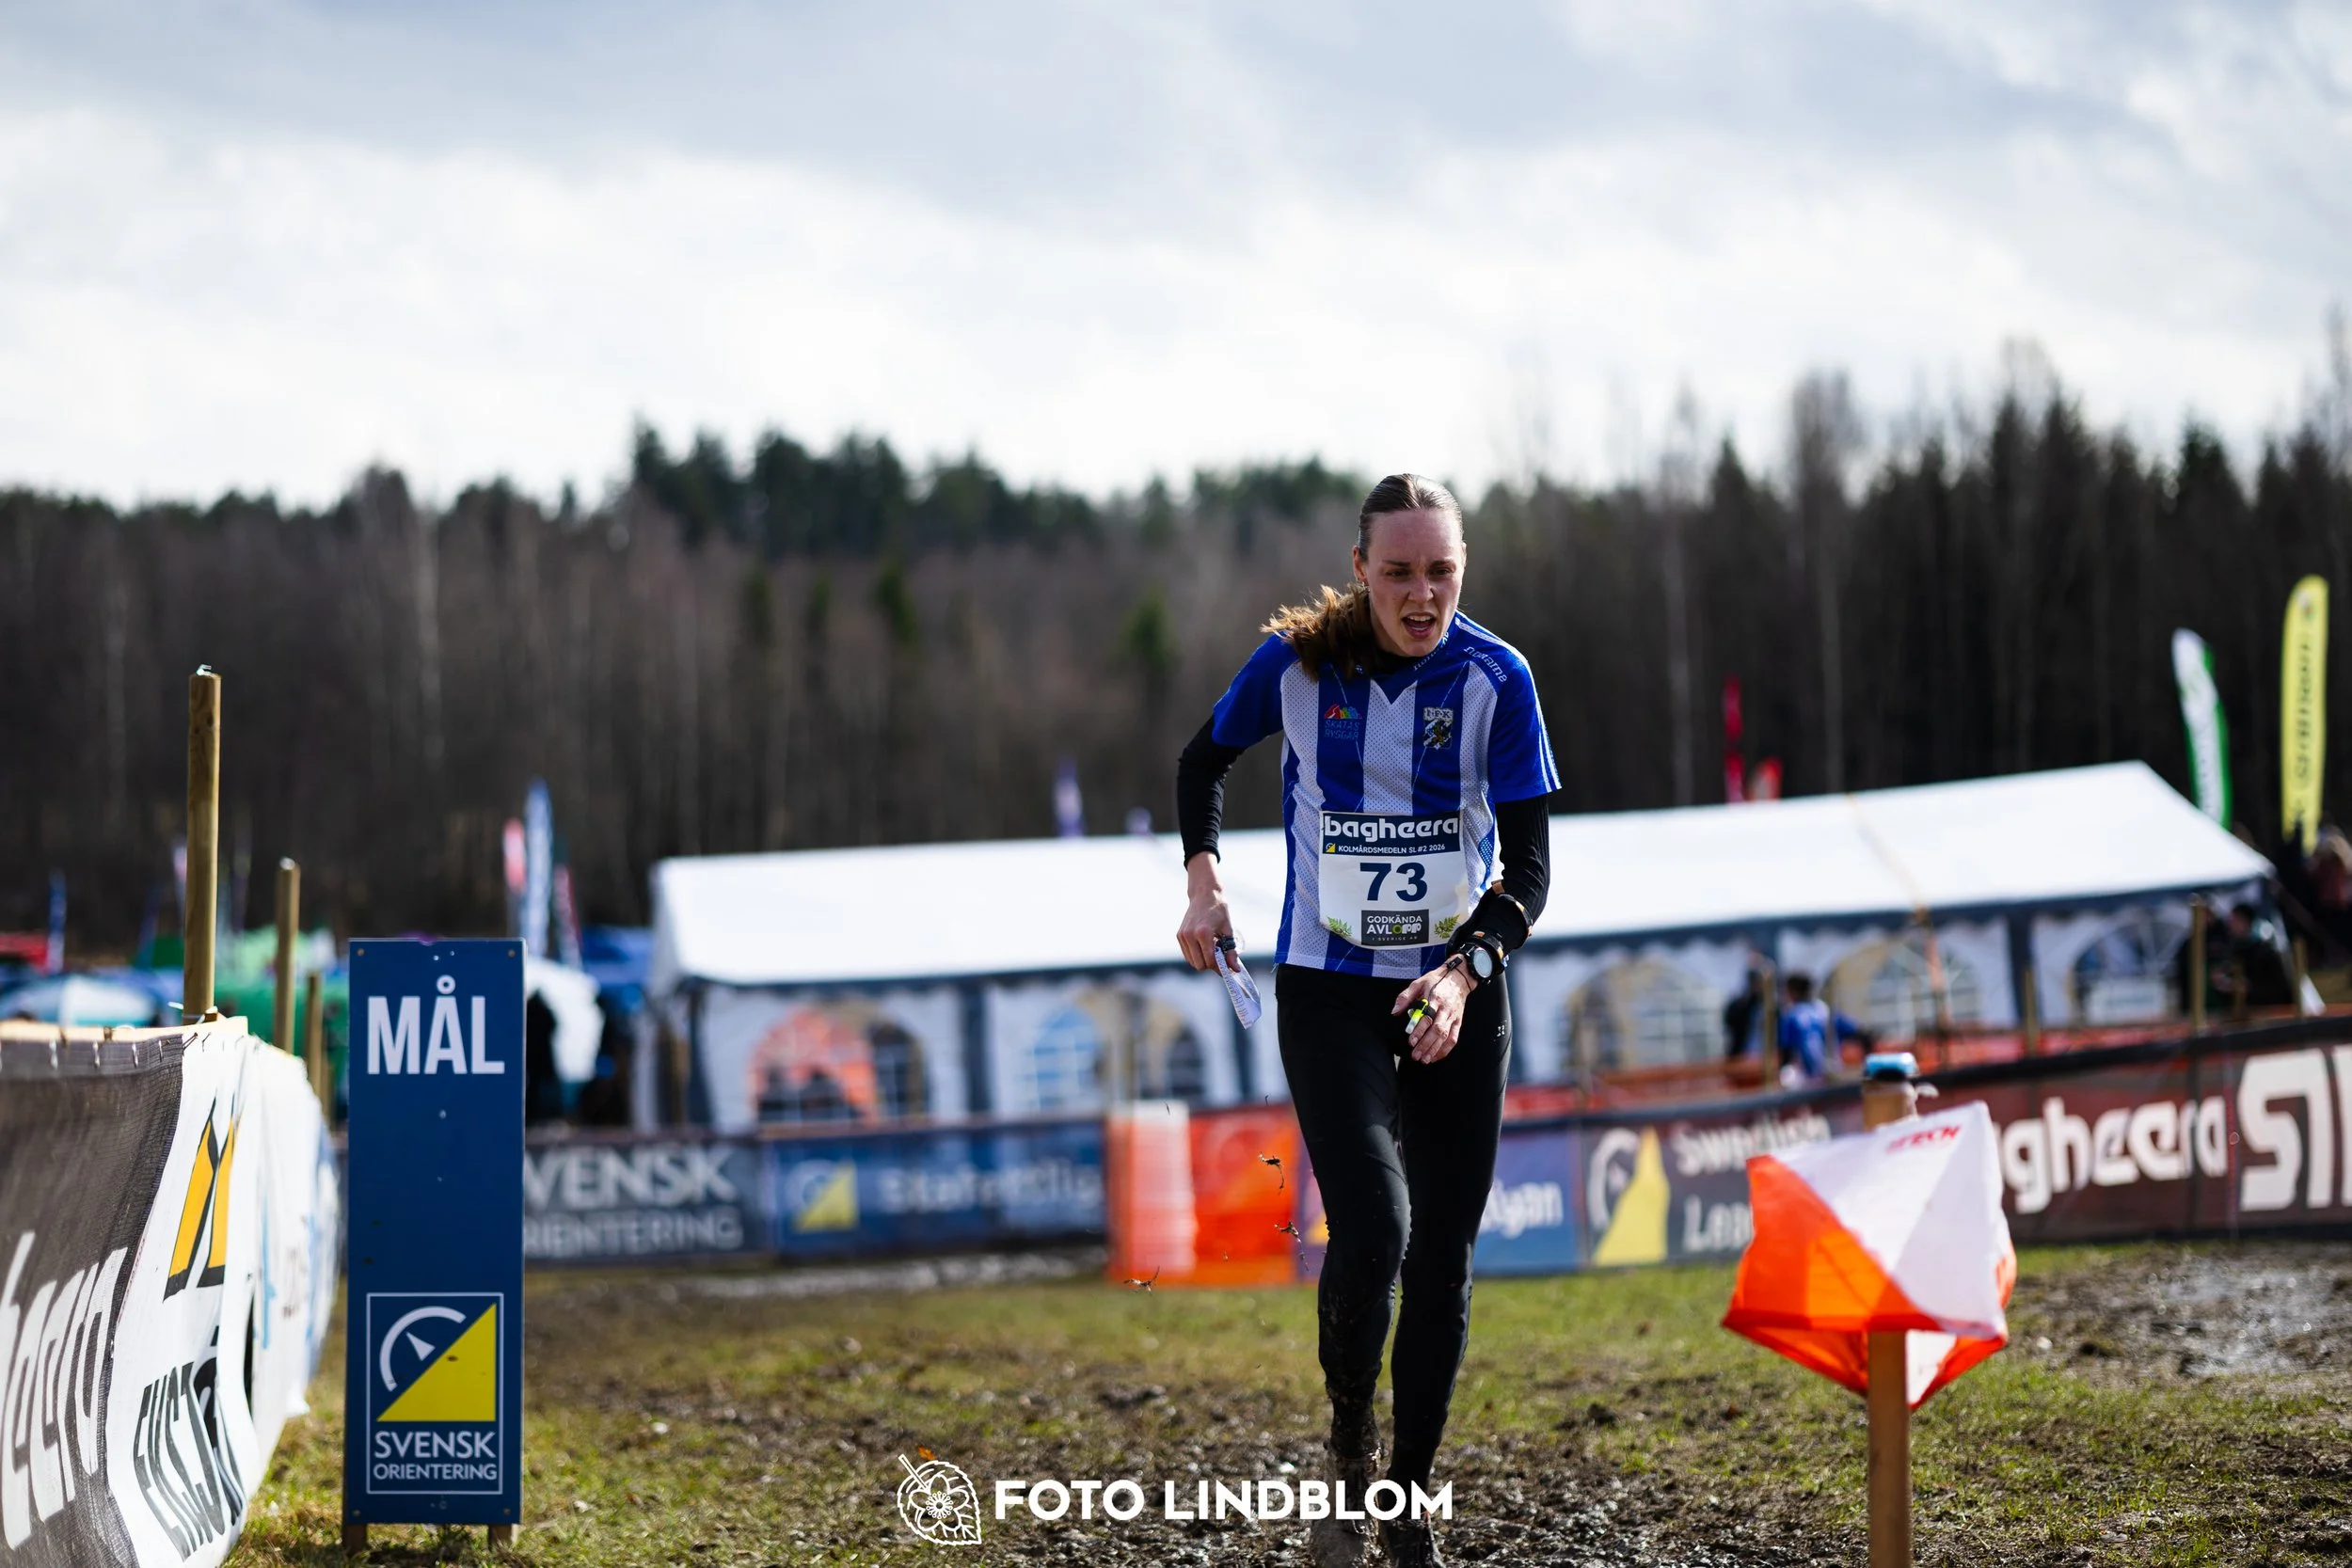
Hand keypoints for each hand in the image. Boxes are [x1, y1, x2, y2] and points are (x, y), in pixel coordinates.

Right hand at [1177, 853, 1234, 970]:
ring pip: (1192, 962)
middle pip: (1199, 965)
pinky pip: (1187, 955)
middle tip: (1221, 960)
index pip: (1210, 961)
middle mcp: (1190, 935)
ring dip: (1203, 961)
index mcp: (1203, 933)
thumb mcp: (1228, 930)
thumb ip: (1230, 951)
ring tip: (1213, 950)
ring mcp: (1182, 936)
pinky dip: (1196, 956)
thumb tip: (1235, 969)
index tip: (1228, 969)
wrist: (1204, 894)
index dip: (1220, 968)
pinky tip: (1205, 947)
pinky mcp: (1179, 935)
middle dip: (1211, 965)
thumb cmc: (1218, 911)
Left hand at [1392, 956, 1472, 1063]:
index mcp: (1435, 999)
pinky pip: (1454, 1038)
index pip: (1427, 1017)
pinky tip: (1436, 1056)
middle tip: (1415, 1055)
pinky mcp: (1458, 1022)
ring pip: (1446, 1037)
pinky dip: (1445, 1050)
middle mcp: (1446, 1010)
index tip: (1411, 1041)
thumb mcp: (1418, 983)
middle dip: (1426, 1045)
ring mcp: (1453, 1017)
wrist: (1459, 978)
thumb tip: (1394, 1011)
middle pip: (1437, 1030)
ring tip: (1425, 1059)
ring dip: (1435, 1050)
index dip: (1419, 1031)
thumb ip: (1405, 997)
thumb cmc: (1437, 980)